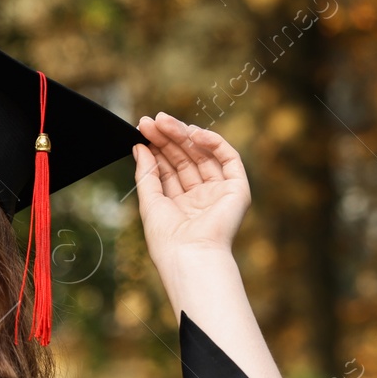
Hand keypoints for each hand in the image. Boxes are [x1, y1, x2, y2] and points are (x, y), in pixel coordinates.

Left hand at [132, 112, 250, 264]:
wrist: (190, 256)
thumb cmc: (167, 240)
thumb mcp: (149, 202)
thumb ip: (146, 173)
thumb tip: (139, 147)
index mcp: (180, 205)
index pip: (169, 169)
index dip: (157, 148)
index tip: (143, 130)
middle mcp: (201, 198)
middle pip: (184, 159)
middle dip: (167, 138)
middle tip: (150, 121)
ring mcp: (219, 193)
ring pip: (203, 155)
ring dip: (184, 136)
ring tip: (163, 122)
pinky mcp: (237, 189)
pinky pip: (228, 158)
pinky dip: (213, 142)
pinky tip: (193, 134)